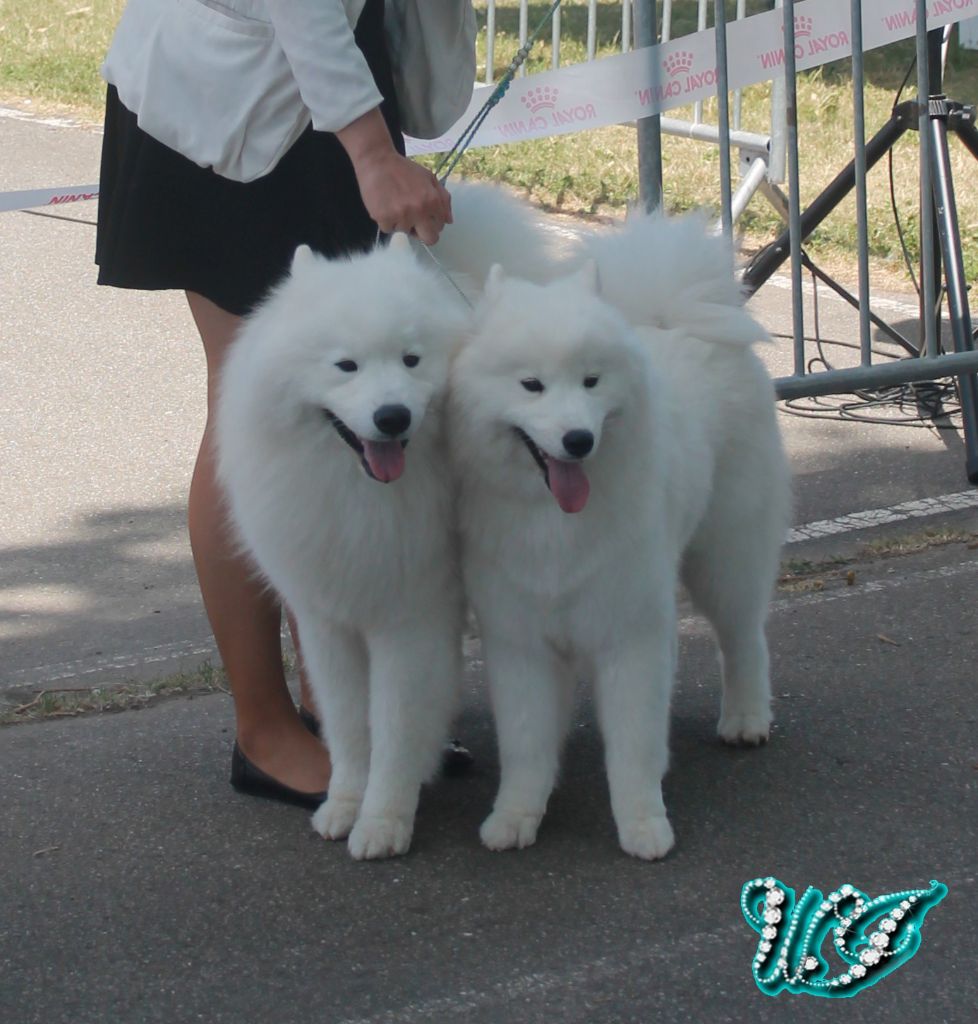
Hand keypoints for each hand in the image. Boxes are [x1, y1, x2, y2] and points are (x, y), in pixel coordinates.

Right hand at [337, 109, 451, 244]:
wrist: (377, 162)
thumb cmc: (404, 170)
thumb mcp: (429, 178)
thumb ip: (443, 199)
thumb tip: (448, 221)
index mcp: (432, 200)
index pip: (440, 227)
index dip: (433, 223)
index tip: (425, 217)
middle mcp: (419, 210)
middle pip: (429, 240)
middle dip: (423, 233)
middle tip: (414, 223)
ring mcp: (401, 216)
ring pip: (405, 232)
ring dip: (402, 222)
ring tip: (395, 204)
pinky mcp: (384, 218)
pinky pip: (388, 229)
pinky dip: (387, 220)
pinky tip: (386, 205)